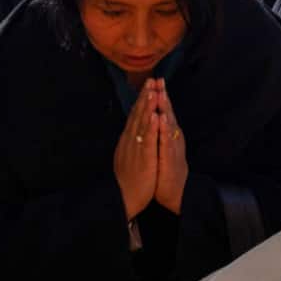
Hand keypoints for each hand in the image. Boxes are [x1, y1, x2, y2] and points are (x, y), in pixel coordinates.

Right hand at [114, 80, 158, 219]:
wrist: (124, 200)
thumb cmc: (128, 181)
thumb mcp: (128, 157)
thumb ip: (130, 143)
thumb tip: (132, 131)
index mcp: (128, 141)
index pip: (135, 117)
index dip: (141, 101)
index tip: (148, 86)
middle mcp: (130, 142)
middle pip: (137, 116)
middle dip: (145, 97)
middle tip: (151, 80)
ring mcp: (135, 149)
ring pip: (142, 124)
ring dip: (148, 107)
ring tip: (153, 91)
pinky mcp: (143, 159)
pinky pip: (148, 140)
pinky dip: (152, 127)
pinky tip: (156, 116)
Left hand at [153, 80, 187, 214]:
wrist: (174, 191)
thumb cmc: (166, 169)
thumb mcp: (162, 147)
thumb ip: (159, 132)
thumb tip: (155, 116)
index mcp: (168, 135)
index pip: (163, 111)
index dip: (159, 96)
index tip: (155, 80)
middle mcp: (172, 138)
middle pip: (168, 114)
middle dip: (163, 96)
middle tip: (159, 80)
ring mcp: (172, 148)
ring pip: (168, 125)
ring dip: (165, 109)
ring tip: (160, 94)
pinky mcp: (170, 159)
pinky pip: (166, 142)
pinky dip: (164, 130)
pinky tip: (162, 119)